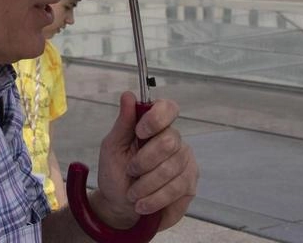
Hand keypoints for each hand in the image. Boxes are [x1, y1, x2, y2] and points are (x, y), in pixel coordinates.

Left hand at [88, 93, 196, 230]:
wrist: (120, 206)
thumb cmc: (116, 173)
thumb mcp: (112, 147)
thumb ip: (123, 123)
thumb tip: (128, 95)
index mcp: (154, 127)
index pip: (168, 108)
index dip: (157, 118)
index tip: (140, 131)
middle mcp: (174, 140)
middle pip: (169, 141)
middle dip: (144, 161)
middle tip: (130, 171)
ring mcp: (185, 162)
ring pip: (172, 168)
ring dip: (147, 185)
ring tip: (133, 193)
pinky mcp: (189, 184)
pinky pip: (177, 189)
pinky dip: (155, 199)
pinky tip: (144, 204)